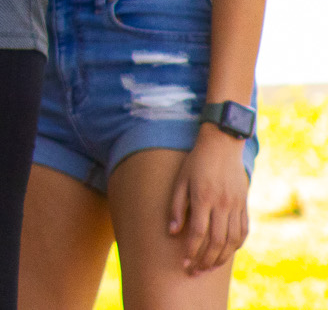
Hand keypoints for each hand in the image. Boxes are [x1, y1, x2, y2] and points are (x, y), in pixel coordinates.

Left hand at [170, 128, 250, 273]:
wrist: (223, 145)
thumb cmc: (196, 162)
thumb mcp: (180, 180)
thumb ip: (176, 206)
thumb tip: (173, 232)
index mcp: (204, 197)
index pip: (198, 232)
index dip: (191, 250)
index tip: (184, 262)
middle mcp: (223, 204)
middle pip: (216, 241)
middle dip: (205, 260)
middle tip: (194, 271)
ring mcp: (236, 205)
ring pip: (232, 240)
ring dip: (221, 257)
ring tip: (208, 267)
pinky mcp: (245, 205)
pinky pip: (243, 231)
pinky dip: (235, 245)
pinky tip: (226, 253)